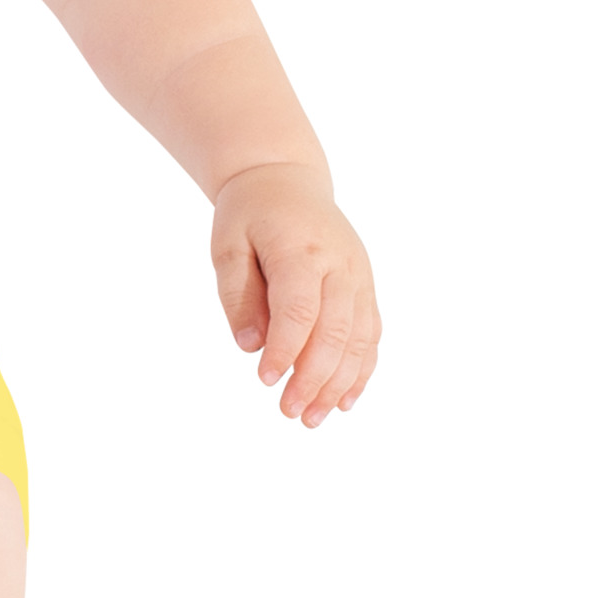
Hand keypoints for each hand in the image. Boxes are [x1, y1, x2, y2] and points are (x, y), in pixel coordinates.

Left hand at [210, 162, 379, 425]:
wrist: (285, 179)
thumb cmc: (249, 214)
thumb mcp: (227, 245)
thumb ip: (237, 295)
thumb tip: (250, 346)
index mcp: (301, 250)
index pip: (299, 309)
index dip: (286, 349)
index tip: (265, 381)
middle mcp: (340, 265)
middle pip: (335, 331)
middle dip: (314, 378)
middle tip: (289, 413)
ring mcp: (359, 276)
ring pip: (359, 339)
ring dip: (339, 383)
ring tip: (313, 417)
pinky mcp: (366, 286)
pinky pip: (371, 334)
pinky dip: (361, 369)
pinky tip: (345, 400)